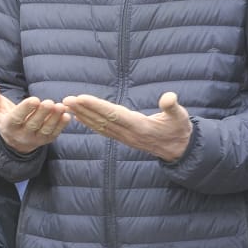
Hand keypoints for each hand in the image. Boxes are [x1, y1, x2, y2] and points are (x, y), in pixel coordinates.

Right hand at [0, 79, 71, 154]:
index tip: (34, 99)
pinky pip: (54, 134)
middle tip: (49, 102)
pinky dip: (61, 126)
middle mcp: (21, 136)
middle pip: (33, 124)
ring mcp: (35, 140)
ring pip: (45, 130)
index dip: (26, 109)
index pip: (17, 118)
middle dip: (42, 113)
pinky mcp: (45, 141)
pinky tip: (67, 115)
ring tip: (60, 107)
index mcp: (8, 126)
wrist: (14, 137)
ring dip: (54, 119)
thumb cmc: (4, 116)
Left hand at [63, 92, 191, 161]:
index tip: (82, 98)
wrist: (179, 150)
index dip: (97, 106)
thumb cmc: (179, 129)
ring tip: (67, 105)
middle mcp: (129, 134)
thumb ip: (172, 107)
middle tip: (66, 100)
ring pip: (99, 126)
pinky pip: (102, 131)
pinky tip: (78, 117)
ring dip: (82, 115)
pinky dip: (89, 123)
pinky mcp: (123, 139)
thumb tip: (169, 98)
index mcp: (140, 126)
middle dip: (83, 110)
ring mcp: (125, 138)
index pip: (114, 114)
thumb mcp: (180, 117)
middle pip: (102, 120)